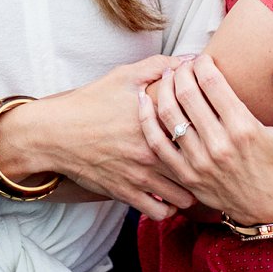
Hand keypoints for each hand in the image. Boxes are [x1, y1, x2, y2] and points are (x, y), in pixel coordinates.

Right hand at [0, 56, 197, 221]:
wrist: (55, 133)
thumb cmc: (90, 102)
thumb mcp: (123, 76)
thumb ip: (159, 66)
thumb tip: (189, 60)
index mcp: (157, 119)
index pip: (200, 128)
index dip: (213, 130)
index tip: (217, 131)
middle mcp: (152, 150)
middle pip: (198, 166)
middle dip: (208, 166)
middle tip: (212, 162)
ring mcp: (140, 175)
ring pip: (184, 196)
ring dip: (192, 190)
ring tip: (193, 182)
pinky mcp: (126, 193)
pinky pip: (160, 212)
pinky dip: (168, 208)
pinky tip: (169, 197)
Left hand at [139, 54, 272, 224]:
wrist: (264, 207)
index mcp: (244, 129)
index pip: (212, 83)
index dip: (202, 63)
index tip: (203, 58)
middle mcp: (219, 144)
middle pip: (187, 94)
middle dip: (182, 71)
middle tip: (183, 64)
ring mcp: (199, 161)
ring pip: (169, 114)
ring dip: (164, 88)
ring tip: (167, 76)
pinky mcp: (185, 174)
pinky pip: (157, 142)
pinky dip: (146, 118)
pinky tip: (144, 100)